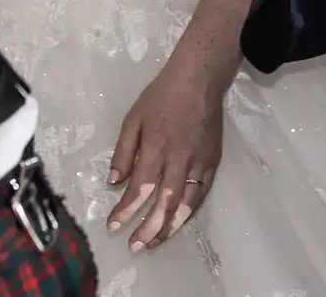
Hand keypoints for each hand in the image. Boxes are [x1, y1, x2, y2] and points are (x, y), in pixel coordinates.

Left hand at [105, 57, 226, 251]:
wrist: (200, 79)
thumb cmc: (162, 96)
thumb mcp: (133, 118)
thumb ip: (123, 152)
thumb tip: (113, 182)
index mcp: (157, 145)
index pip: (141, 186)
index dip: (126, 210)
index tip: (113, 226)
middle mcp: (180, 158)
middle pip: (165, 202)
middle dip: (149, 229)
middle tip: (135, 246)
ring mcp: (200, 162)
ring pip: (186, 204)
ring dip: (170, 227)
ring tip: (154, 243)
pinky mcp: (213, 163)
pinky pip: (201, 195)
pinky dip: (188, 213)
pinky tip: (176, 223)